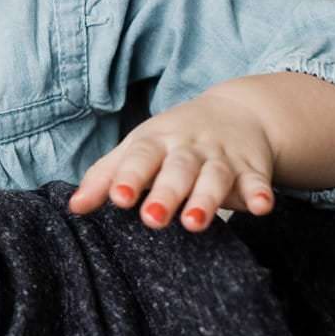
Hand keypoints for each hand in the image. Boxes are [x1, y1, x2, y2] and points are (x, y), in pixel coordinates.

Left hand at [68, 91, 276, 230]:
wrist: (237, 111)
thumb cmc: (173, 141)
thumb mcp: (138, 148)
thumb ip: (105, 177)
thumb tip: (73, 207)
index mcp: (155, 142)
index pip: (140, 157)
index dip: (129, 177)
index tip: (118, 198)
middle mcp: (188, 149)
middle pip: (177, 170)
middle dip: (165, 193)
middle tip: (151, 219)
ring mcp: (222, 158)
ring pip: (214, 178)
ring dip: (206, 200)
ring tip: (194, 224)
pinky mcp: (252, 169)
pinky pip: (257, 182)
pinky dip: (260, 194)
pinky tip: (261, 207)